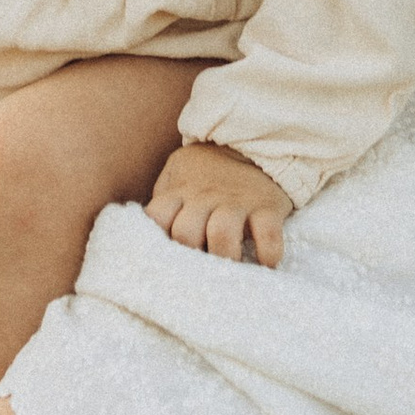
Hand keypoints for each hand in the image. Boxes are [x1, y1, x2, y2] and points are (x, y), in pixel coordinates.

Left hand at [146, 140, 293, 265]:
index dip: (156, 241)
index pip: (156, 217)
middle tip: (199, 273)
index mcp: (180, 191)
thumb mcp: (178, 173)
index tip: (164, 258)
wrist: (254, 142)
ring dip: (224, 258)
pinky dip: (268, 254)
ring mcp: (236, 201)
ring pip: (222, 234)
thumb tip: (147, 237)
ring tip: (229, 273)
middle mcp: (205, 197)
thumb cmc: (207, 170)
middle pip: (186, 233)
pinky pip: (267, 234)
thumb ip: (165, 202)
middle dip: (190, 257)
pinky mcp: (267, 206)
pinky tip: (265, 265)